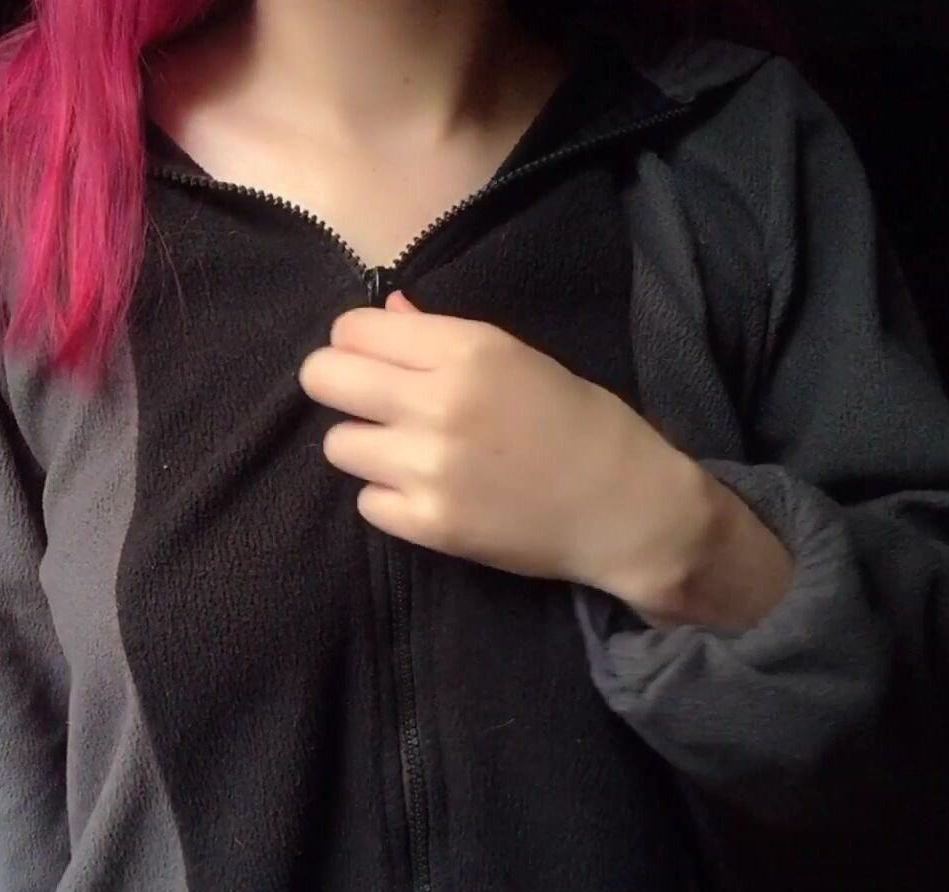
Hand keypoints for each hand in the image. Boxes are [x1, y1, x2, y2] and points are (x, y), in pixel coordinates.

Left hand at [297, 291, 793, 629]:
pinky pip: (366, 501)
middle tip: (368, 402)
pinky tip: (430, 493)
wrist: (626, 508)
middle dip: (338, 385)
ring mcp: (428, 468)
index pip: (351, 329)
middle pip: (322, 378)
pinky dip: (389, 498)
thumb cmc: (579, 422)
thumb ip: (441, 336)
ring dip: (366, 446)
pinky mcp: (427, 524)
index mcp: (466, 350)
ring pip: (337, 444)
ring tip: (410, 452)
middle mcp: (438, 403)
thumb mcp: (519, 359)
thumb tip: (387, 311)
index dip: (356, 342)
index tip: (376, 359)